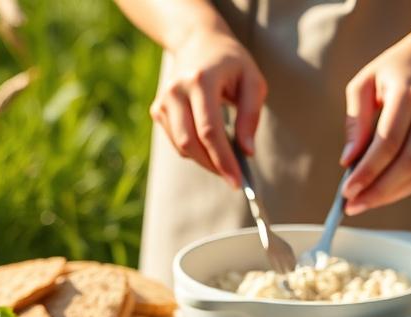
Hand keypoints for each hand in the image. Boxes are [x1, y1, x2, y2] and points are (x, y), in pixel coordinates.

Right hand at [151, 28, 266, 187]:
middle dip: (213, 165)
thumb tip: (246, 152)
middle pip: (191, 143)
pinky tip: (209, 142)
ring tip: (225, 158)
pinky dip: (195, 150)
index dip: (223, 159)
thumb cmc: (231, 63)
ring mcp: (163, 101)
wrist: (197, 42)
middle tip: (233, 178)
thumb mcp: (253, 82)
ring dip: (205, 160)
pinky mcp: (157, 110)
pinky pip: (177, 142)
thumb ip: (251, 116)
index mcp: (200, 80)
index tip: (237, 181)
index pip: (209, 130)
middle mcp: (176, 90)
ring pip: (182, 147)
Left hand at [340, 28, 410, 214]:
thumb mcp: (365, 82)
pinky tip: (383, 192)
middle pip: (407, 163)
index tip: (346, 190)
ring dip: (391, 195)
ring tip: (363, 203)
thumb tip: (348, 160)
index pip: (388, 142)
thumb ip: (355, 120)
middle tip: (352, 205)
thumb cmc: (396, 68)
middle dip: (378, 191)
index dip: (367, 171)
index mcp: (408, 95)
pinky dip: (404, 188)